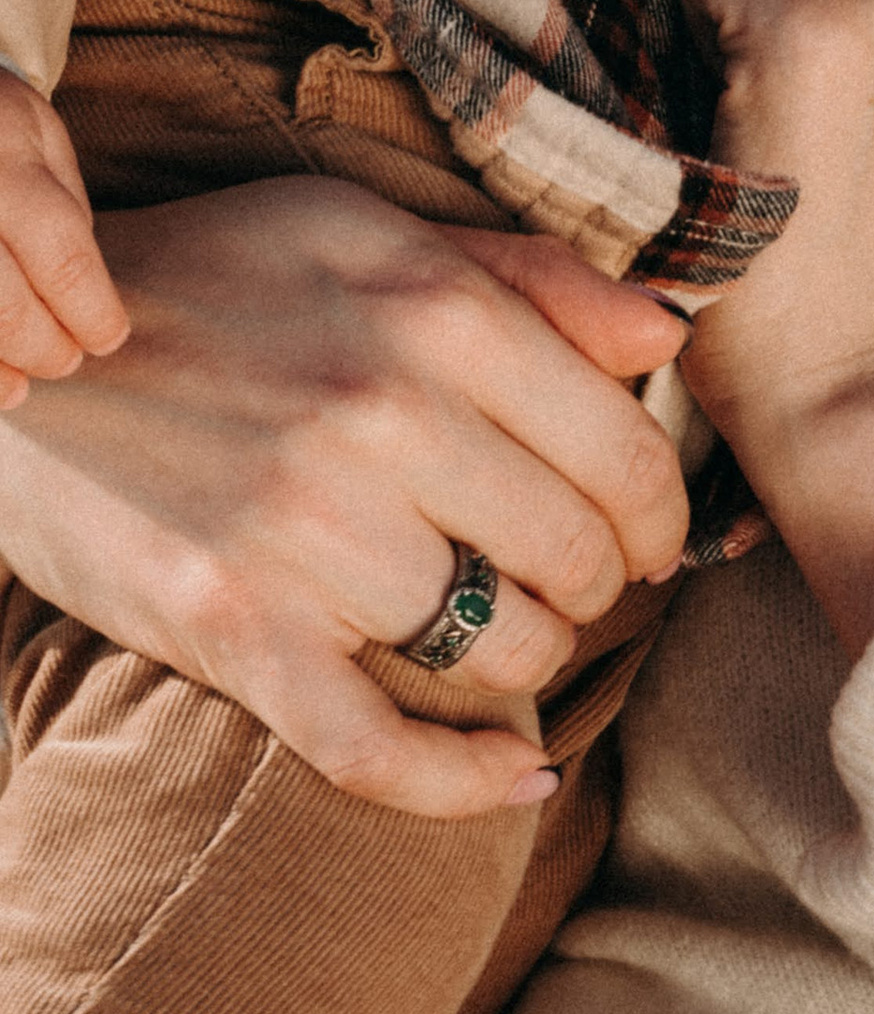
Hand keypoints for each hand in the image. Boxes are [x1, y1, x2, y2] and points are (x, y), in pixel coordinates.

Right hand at [0, 66, 128, 400]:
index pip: (61, 257)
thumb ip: (65, 210)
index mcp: (6, 166)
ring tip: (18, 389)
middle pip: (2, 305)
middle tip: (64, 362)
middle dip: (41, 346)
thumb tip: (85, 293)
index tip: (107, 338)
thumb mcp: (42, 139)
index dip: (90, 312)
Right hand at [0, 180, 689, 814]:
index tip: (646, 531)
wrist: (21, 356)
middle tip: (576, 578)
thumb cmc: (214, 282)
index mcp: (437, 314)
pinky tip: (519, 775)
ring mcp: (305, 534)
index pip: (625, 451)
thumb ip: (532, 277)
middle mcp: (383, 419)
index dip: (660, 510)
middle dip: (601, 582)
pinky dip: (463, 782)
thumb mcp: (368, 231)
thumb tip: (668, 336)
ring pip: (503, 651)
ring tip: (508, 623)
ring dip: (530, 657)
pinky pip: (380, 751)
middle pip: (576, 557)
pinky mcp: (233, 627)